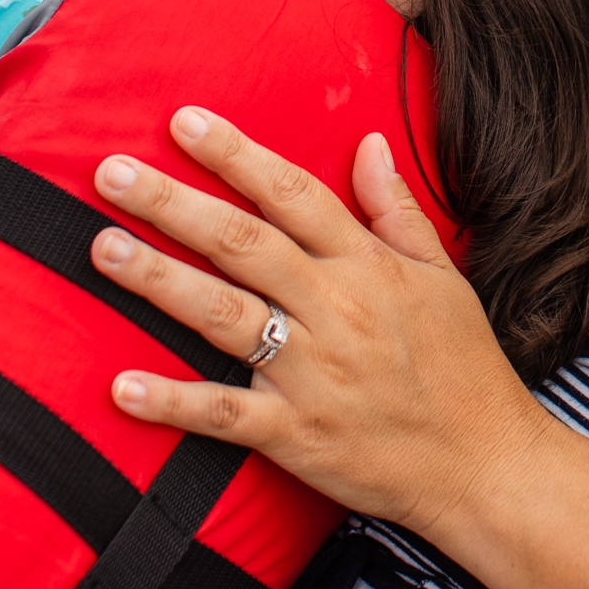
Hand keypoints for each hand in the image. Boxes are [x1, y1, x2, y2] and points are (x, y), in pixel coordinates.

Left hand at [84, 110, 557, 539]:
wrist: (484, 465)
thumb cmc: (464, 368)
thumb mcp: (443, 276)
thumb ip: (396, 209)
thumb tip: (369, 142)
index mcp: (367, 267)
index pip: (292, 194)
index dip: (236, 155)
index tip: (184, 122)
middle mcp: (334, 310)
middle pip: (242, 244)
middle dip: (173, 203)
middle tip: (111, 173)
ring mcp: (312, 373)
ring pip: (223, 315)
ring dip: (159, 280)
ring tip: (103, 248)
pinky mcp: (295, 433)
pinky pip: (225, 414)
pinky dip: (175, 402)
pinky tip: (122, 388)